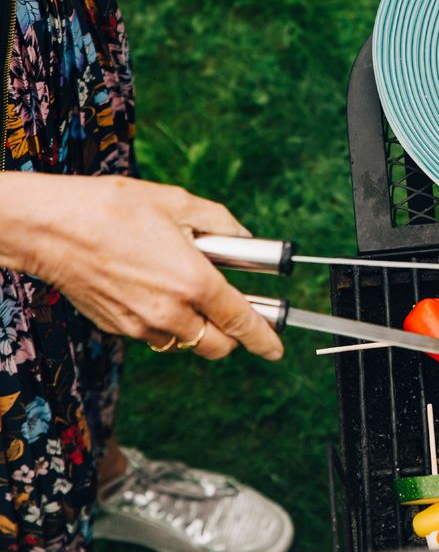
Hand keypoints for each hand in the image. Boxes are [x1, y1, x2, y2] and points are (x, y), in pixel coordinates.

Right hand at [0, 173, 283, 360]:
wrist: (48, 227)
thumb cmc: (110, 209)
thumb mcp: (177, 202)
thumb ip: (220, 223)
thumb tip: (243, 237)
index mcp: (194, 282)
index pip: (243, 323)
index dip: (265, 339)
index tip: (277, 349)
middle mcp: (170, 312)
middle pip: (219, 346)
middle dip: (232, 334)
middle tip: (230, 308)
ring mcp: (141, 324)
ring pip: (185, 343)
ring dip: (196, 327)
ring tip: (184, 290)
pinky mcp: (118, 328)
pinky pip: (155, 335)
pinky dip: (165, 322)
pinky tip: (153, 289)